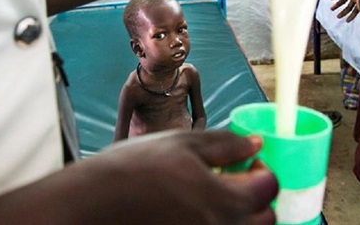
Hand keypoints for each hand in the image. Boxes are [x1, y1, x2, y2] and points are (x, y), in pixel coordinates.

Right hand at [84, 130, 277, 224]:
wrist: (91, 204)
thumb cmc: (131, 171)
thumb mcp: (181, 144)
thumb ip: (225, 144)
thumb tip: (255, 143)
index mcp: (223, 201)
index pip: (268, 189)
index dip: (263, 170)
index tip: (248, 162)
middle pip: (264, 220)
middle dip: (257, 197)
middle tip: (235, 180)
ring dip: (240, 214)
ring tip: (213, 196)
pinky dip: (217, 223)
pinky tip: (195, 210)